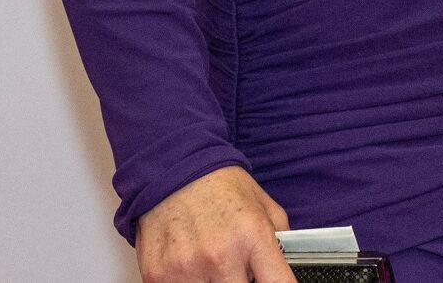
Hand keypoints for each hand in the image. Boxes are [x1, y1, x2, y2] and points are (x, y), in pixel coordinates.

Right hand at [134, 164, 291, 282]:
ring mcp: (187, 268)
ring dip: (211, 282)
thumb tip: (285, 271)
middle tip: (235, 266)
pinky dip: (186, 280)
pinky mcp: (158, 276)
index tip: (273, 282)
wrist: (174, 170)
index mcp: (253, 237)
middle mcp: (220, 255)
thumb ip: (280, 243)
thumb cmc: (221, 187)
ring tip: (209, 261)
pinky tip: (188, 262)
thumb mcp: (264, 206)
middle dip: (241, 281)